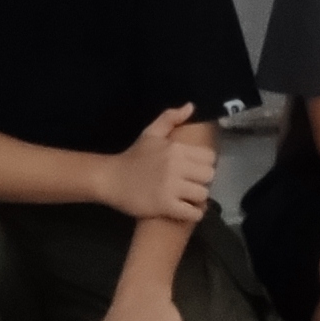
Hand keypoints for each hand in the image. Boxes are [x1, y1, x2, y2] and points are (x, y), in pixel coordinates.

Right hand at [95, 108, 216, 224]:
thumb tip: (191, 106)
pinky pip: (192, 213)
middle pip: (209, 176)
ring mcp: (171, 187)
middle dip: (202, 181)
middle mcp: (176, 166)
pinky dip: (193, 214)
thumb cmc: (133, 157)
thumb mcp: (150, 134)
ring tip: (188, 198)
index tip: (195, 169)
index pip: (209, 157)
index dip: (204, 164)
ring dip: (198, 198)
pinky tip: (187, 210)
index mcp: (175, 148)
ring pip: (203, 194)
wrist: (110, 179)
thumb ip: (170, 118)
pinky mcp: (165, 206)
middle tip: (192, 184)